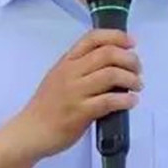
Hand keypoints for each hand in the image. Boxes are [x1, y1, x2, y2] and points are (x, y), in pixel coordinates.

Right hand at [11, 29, 142, 160]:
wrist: (30, 131)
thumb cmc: (47, 106)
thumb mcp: (59, 77)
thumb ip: (81, 67)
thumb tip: (112, 63)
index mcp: (66, 61)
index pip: (92, 38)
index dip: (116, 36)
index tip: (132, 42)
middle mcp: (70, 72)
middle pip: (107, 54)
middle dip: (130, 59)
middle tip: (138, 69)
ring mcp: (75, 92)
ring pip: (111, 75)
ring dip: (131, 78)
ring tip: (137, 85)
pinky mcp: (80, 112)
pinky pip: (109, 101)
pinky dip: (126, 99)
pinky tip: (131, 101)